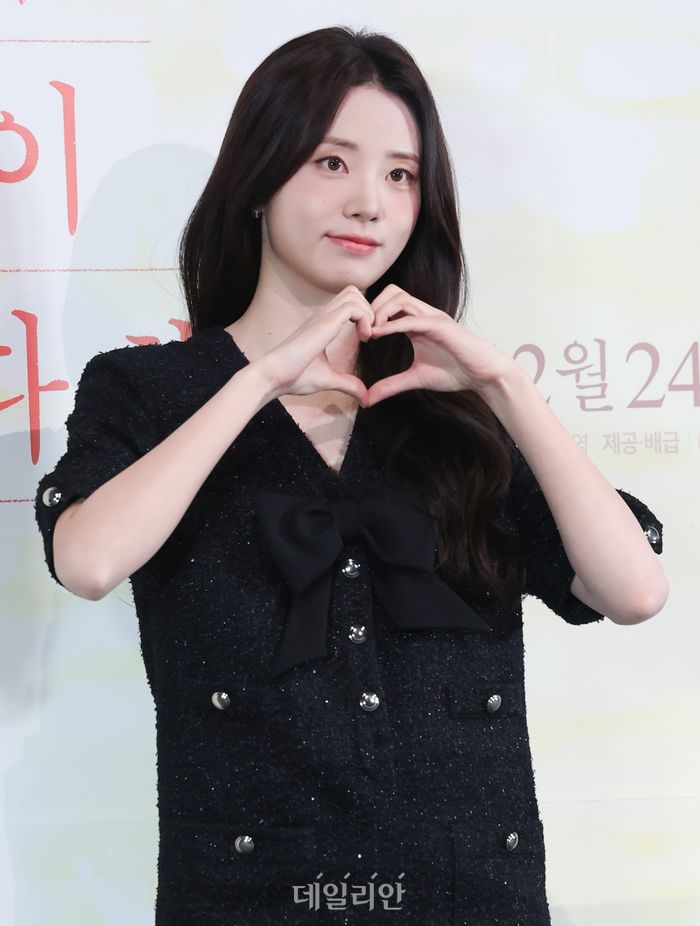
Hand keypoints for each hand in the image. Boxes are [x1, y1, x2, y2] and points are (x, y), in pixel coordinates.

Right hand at [255, 285, 373, 404]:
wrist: (273, 376)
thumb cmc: (294, 377)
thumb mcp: (328, 380)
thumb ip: (348, 385)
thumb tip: (365, 398)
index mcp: (323, 325)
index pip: (348, 303)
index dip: (364, 315)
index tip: (367, 339)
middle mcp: (323, 316)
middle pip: (352, 291)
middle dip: (369, 309)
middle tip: (370, 334)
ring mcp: (323, 317)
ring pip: (354, 293)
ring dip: (368, 312)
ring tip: (367, 336)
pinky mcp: (324, 323)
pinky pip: (352, 307)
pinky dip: (365, 318)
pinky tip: (364, 338)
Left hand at [365, 284, 517, 405]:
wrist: (482, 375)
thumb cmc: (454, 373)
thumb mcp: (415, 379)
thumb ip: (391, 385)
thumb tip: (367, 399)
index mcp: (416, 322)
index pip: (387, 304)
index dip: (369, 315)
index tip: (359, 335)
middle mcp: (423, 314)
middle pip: (391, 292)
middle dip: (371, 307)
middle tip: (361, 331)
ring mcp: (432, 317)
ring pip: (399, 297)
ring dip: (380, 312)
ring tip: (370, 333)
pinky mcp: (440, 326)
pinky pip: (412, 318)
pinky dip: (393, 324)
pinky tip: (380, 335)